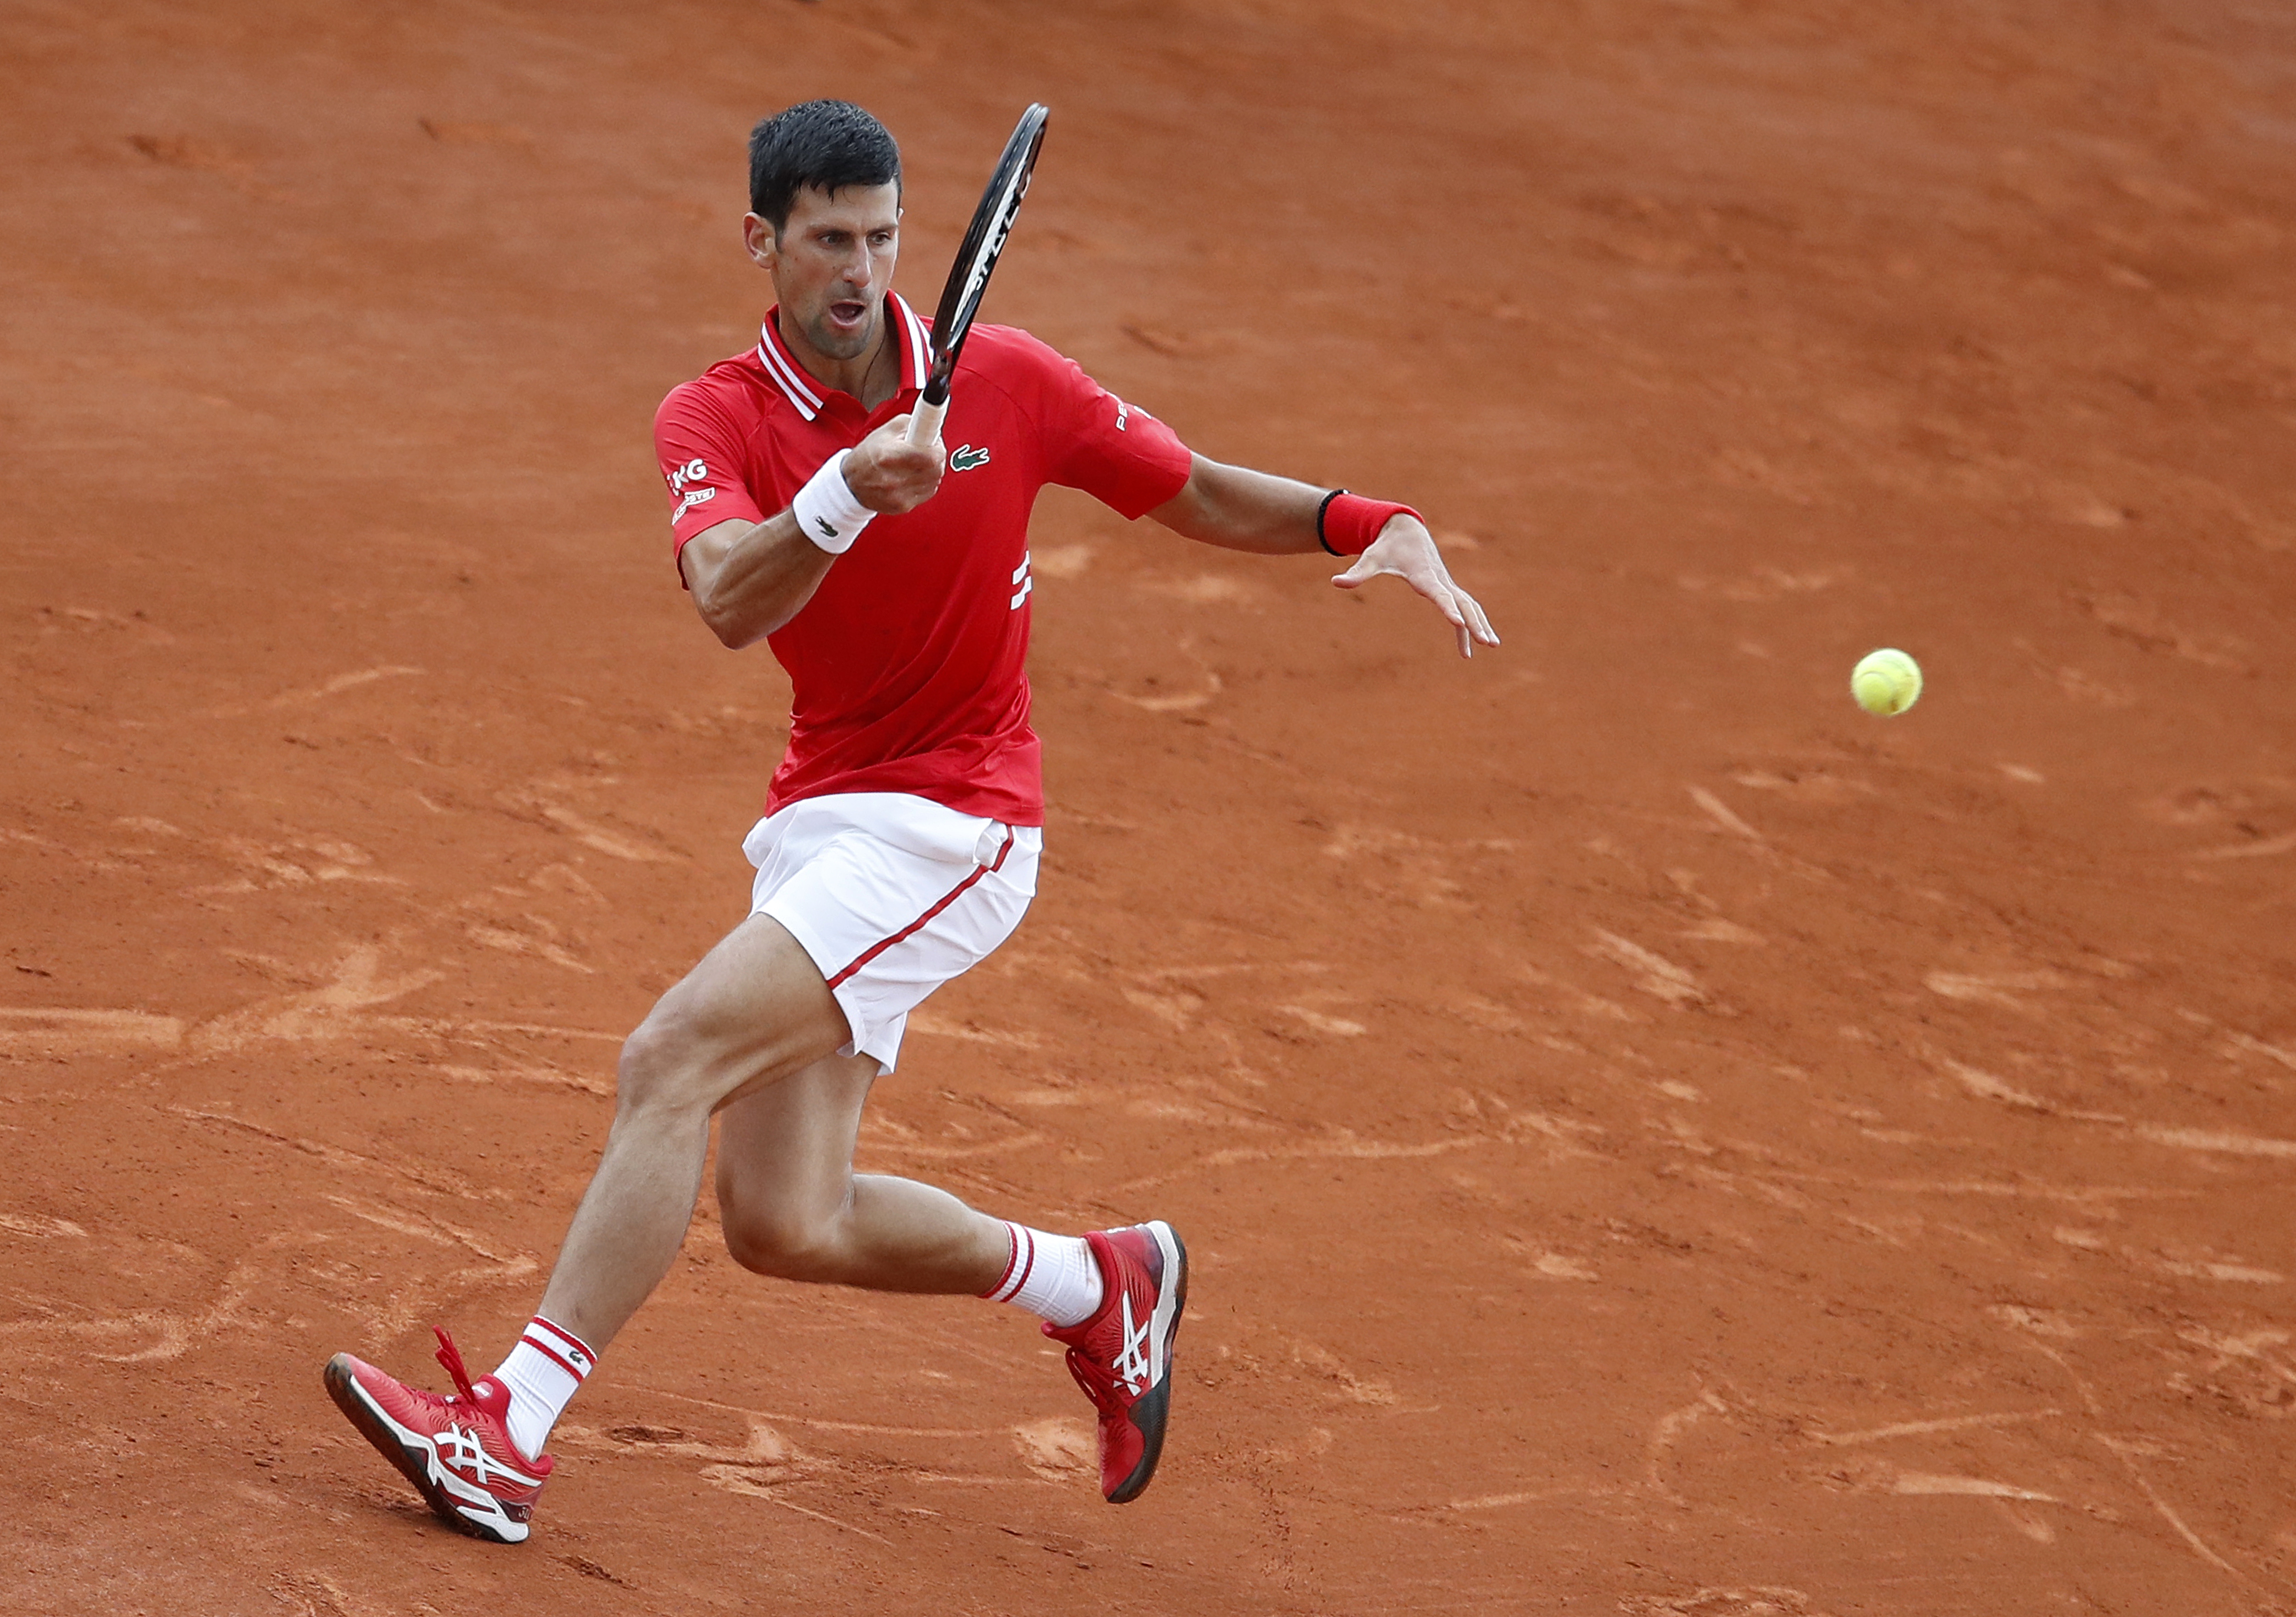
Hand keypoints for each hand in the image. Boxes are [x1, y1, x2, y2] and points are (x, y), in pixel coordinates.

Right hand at [842, 415, 945, 514]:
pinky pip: (928, 493)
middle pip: (936, 470)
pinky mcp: (903, 506)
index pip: (930, 456)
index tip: (935, 443)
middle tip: (928, 451)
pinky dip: (925, 483)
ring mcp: (899, 495)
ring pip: (935, 481)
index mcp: (889, 456)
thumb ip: (910, 424)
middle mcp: (894, 478)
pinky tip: (914, 476)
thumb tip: (930, 426)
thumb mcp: (885, 430)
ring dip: (932, 471)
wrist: (851, 483)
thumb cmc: (867, 456)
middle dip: (936, 457)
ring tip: (918, 463)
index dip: (937, 448)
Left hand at [1330, 515, 1499, 657]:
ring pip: (1469, 605)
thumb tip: (1335, 582)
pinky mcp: (1447, 586)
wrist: (1405, 529)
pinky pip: (1464, 606)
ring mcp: (1447, 583)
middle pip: (1463, 603)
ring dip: (1480, 624)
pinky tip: (1469, 646)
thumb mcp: (1370, 558)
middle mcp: (1440, 579)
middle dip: (1475, 622)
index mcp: (1423, 574)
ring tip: (1492, 645)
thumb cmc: (1385, 546)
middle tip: (1487, 642)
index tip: (1458, 623)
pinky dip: (1470, 623)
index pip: (1439, 594)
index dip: (1448, 608)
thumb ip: (1357, 572)